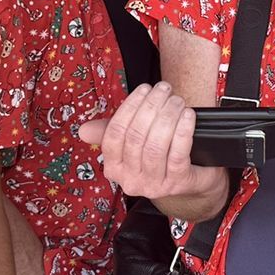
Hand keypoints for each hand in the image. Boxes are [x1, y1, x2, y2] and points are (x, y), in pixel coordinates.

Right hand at [79, 82, 222, 200]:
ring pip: (156, 145)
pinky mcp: (177, 184)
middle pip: (136, 137)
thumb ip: (110, 131)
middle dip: (151, 107)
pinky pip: (177, 154)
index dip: (129, 107)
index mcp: (114, 168)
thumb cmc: (160, 156)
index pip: (114, 134)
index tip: (144, 89)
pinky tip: (187, 115)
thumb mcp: (133, 143)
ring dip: (167, 116)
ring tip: (176, 100)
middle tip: (164, 89)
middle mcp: (130, 180)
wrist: (191, 180)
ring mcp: (154, 185)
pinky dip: (183, 131)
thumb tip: (83, 130)